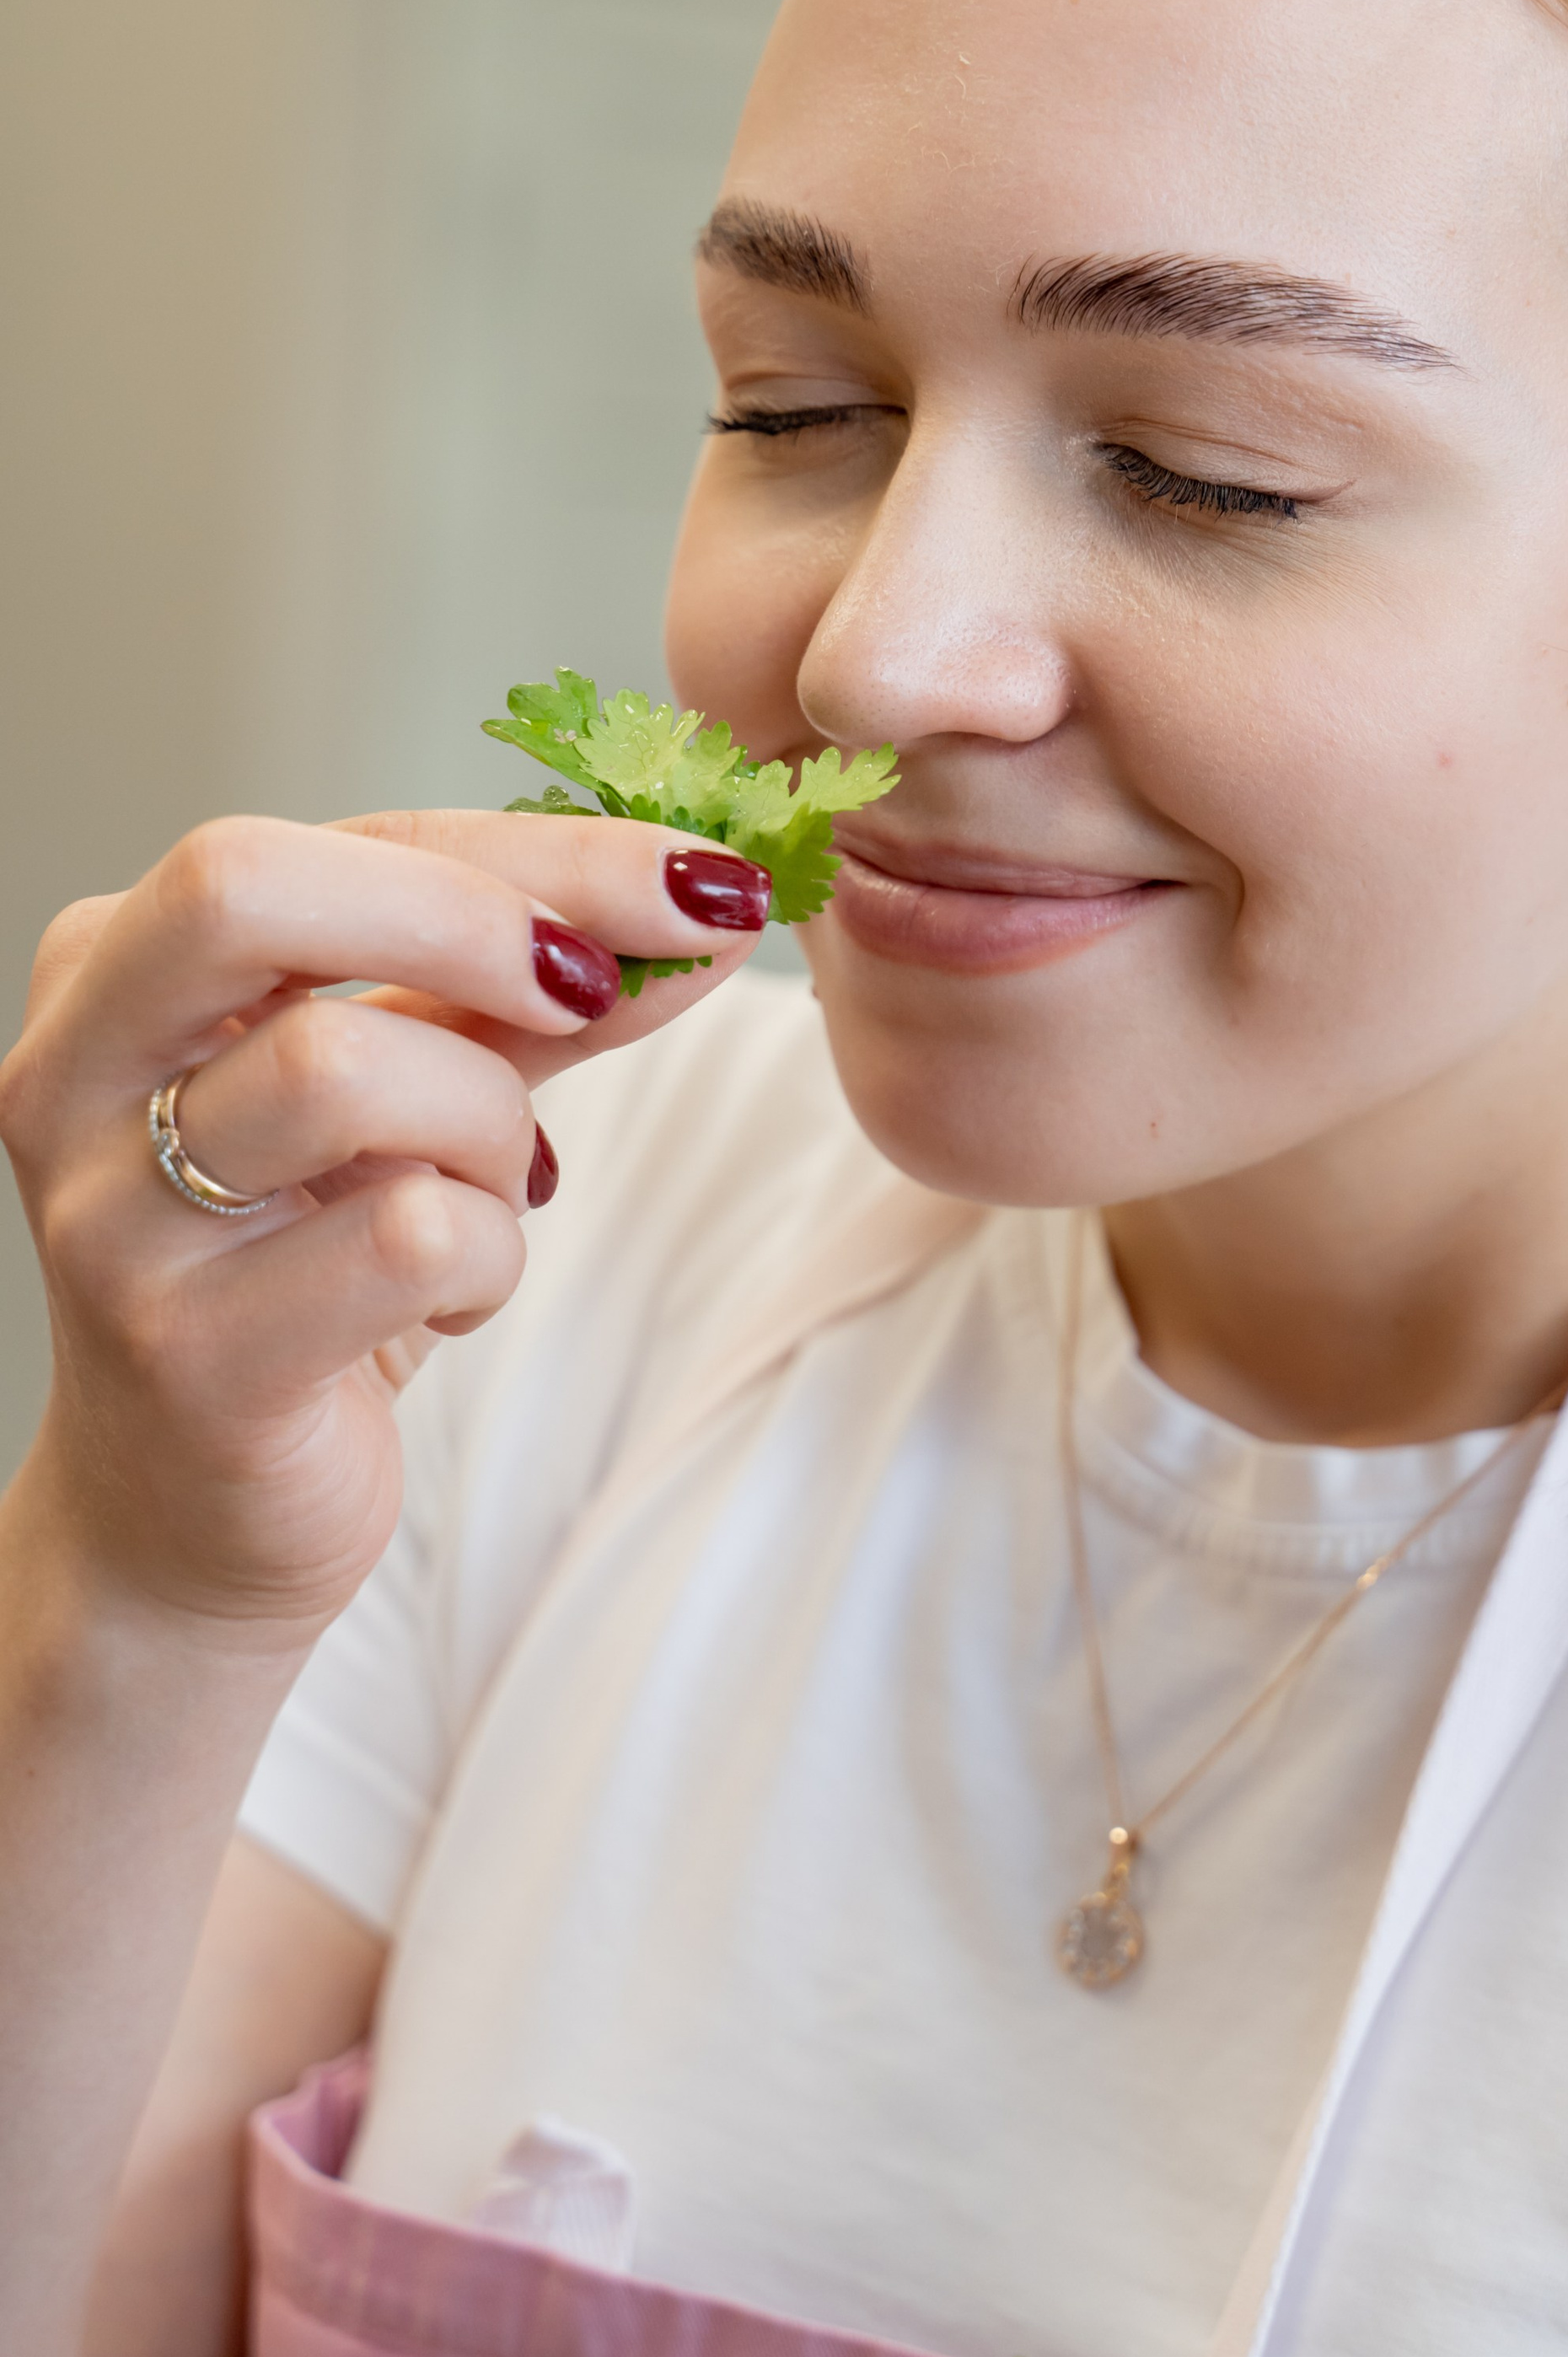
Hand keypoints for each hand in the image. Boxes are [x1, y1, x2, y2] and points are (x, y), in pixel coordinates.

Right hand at [0, 807, 768, 1635]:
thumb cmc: (306, 1269)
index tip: (693, 877)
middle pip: (248, 889)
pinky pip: (408, 1237)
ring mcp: (114, 1216)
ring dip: (489, 1129)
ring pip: (345, 1072)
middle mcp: (76, 1071)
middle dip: (472, 919)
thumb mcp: (418, 1094)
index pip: (335, 841)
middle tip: (595, 988)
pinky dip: (486, 1258)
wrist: (194, 1515)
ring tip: (489, 1194)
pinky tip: (449, 1295)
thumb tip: (702, 903)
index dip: (535, 848)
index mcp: (116, 967)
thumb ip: (537, 993)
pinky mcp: (191, 1353)